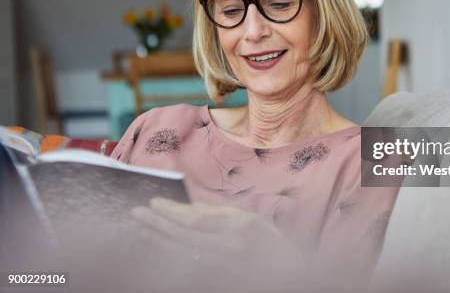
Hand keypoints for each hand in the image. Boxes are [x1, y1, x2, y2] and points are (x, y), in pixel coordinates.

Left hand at [131, 198, 302, 269]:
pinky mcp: (215, 277)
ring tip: (140, 229)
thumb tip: (187, 208)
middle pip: (184, 235)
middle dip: (158, 223)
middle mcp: (229, 247)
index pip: (197, 218)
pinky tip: (156, 246)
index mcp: (239, 227)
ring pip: (181, 252)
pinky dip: (169, 255)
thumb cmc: (266, 240)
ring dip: (157, 240)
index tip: (154, 202)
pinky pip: (187, 265)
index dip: (173, 211)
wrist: (283, 271)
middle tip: (137, 212)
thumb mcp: (247, 218)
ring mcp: (222, 265)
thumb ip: (217, 213)